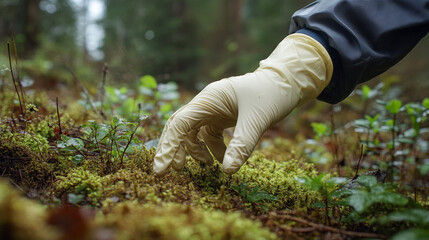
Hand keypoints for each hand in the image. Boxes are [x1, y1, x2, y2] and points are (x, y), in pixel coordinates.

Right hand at [153, 33, 332, 175]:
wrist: (287, 82)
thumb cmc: (271, 93)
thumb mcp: (258, 119)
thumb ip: (242, 144)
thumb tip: (226, 171)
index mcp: (209, 99)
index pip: (180, 124)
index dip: (168, 147)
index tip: (162, 170)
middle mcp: (207, 103)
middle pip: (181, 127)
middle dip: (174, 149)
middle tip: (172, 172)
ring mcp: (214, 110)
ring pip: (194, 132)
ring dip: (195, 150)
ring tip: (205, 166)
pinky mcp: (223, 116)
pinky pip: (209, 134)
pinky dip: (212, 148)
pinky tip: (221, 160)